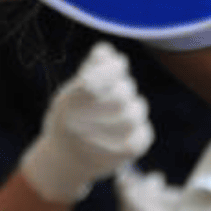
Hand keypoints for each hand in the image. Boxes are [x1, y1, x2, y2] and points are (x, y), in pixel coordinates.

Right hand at [20, 42, 152, 201]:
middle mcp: (80, 126)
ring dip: (134, 107)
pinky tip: (129, 128)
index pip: (94, 82)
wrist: (66, 160)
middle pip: (122, 94)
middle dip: (124, 87)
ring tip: (122, 110)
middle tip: (119, 90)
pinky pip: (145, 133)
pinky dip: (140, 127)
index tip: (118, 62)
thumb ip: (90, 69)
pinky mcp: (123, 156)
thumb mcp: (72, 91)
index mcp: (67, 104)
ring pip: (136, 113)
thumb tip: (107, 50)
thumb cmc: (70, 117)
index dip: (113, 68)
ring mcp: (101, 144)